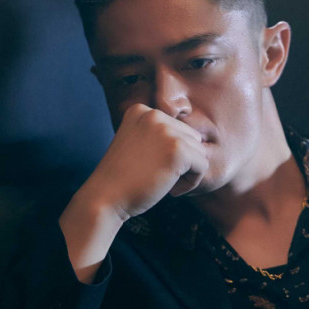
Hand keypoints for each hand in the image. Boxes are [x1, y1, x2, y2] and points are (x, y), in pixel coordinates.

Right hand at [59, 105, 207, 281]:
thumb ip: (158, 136)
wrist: (105, 198)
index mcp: (141, 111)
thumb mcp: (137, 145)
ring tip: (163, 183)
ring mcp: (166, 130)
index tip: (149, 168)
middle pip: (191, 138)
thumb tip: (198, 137)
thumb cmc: (122, 179)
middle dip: (181, 161)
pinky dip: (191, 183)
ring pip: (199, 152)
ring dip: (186, 173)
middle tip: (158, 177)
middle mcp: (154, 114)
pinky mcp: (177, 149)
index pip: (177, 129)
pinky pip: (203, 166)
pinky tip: (171, 191)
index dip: (169, 154)